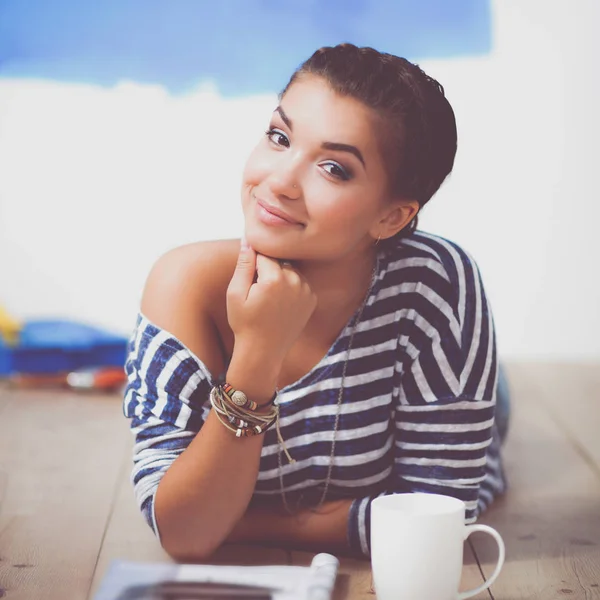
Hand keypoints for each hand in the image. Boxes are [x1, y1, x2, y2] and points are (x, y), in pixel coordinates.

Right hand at [226, 240, 316, 362]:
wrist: (264, 351)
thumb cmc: (244, 323)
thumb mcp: (235, 293)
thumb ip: (243, 264)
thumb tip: (248, 238)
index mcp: (275, 278)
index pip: (264, 253)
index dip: (253, 264)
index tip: (249, 280)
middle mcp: (295, 281)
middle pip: (278, 259)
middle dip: (267, 268)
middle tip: (257, 292)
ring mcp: (306, 290)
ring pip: (289, 269)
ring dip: (279, 276)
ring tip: (268, 298)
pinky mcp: (312, 298)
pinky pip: (299, 281)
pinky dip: (290, 286)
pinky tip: (279, 303)